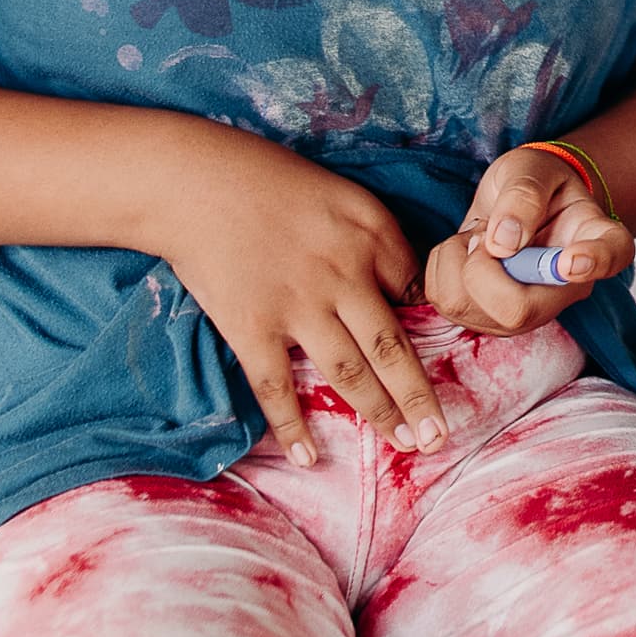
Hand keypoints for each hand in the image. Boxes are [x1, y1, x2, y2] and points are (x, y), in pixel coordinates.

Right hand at [153, 127, 450, 463]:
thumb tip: (403, 287)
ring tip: (407, 446)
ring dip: (381, 413)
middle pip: (392, 347)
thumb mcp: (342, 194)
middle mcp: (341, 278)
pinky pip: (277, 386)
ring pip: (349, 371)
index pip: (414, 290)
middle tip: (442, 436)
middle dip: (420, 395)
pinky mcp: (251, 328)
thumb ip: (376, 237)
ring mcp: (296, 307)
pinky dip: (292, 425)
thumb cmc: (268, 179)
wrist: (194, 182)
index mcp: (368, 238)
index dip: (430, 325)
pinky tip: (309, 457)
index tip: (441, 359)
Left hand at [425, 142, 635, 336]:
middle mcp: (566, 287)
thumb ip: (524, 195)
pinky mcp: (488, 318)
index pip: (610, 256)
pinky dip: (443, 268)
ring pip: (475, 311)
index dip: (592, 263)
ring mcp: (527, 311)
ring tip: (481, 236)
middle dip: (483, 271)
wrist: (514, 201)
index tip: (569, 260)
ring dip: (460, 262)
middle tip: (485, 234)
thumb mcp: (531, 169)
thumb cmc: (534, 182)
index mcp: (595, 239)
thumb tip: (503, 242)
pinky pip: (446, 302)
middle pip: (521, 311)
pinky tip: (468, 252)